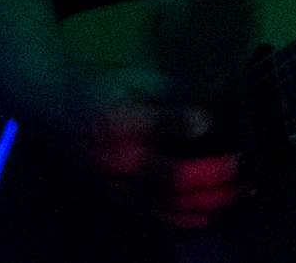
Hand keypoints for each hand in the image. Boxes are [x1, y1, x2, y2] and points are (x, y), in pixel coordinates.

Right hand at [33, 67, 243, 229]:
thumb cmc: (100, 86)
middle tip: (245, 166)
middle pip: (168, 178)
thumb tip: (215, 102)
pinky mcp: (117, 197)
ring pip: (166, 204)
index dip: (183, 123)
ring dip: (209, 202)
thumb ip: (173, 92)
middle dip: (212, 176)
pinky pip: (154, 215)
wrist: (50, 110)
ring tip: (243, 191)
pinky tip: (212, 214)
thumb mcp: (135, 77)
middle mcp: (116, 160)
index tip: (213, 120)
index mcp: (116, 121)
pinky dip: (186, 218)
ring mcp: (116, 184)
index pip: (154, 126)